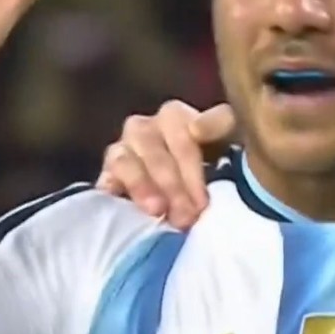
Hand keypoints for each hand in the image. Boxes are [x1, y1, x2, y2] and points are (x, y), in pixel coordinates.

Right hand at [95, 101, 236, 228]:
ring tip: (157, 211)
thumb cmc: (217, 159)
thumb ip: (221, 124)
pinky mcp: (107, 173)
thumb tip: (197, 128)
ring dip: (142, 187)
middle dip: (172, 187)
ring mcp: (122, 149)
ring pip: (124, 161)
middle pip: (153, 152)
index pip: (180, 137)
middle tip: (185, 217)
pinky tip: (124, 209)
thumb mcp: (230, 138)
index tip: (202, 202)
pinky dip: (113, 192)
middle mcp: (144, 128)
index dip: (192, 171)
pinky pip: (104, 178)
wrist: (196, 189)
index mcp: (174, 116)